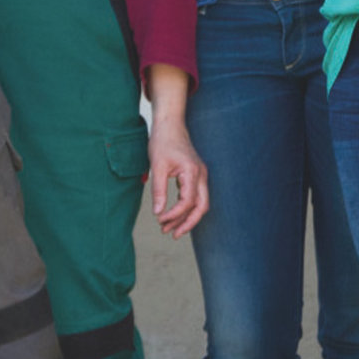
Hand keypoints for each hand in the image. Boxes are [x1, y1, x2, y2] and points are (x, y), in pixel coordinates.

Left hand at [148, 123, 209, 238]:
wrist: (170, 124)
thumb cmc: (163, 141)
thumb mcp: (157, 166)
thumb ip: (158, 190)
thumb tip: (158, 213)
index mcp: (192, 172)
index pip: (187, 202)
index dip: (174, 214)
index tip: (160, 220)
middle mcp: (201, 175)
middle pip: (202, 207)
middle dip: (187, 223)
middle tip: (172, 234)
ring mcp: (200, 175)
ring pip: (199, 203)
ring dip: (185, 217)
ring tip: (168, 228)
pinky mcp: (195, 175)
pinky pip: (195, 196)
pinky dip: (185, 207)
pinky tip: (172, 214)